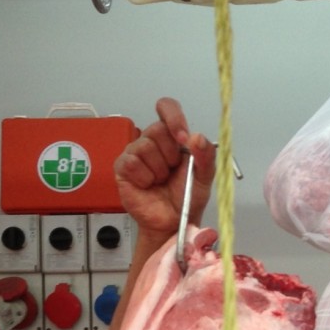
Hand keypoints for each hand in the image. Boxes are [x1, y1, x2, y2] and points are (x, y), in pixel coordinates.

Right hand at [114, 97, 215, 245]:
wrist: (173, 221)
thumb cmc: (187, 198)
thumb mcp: (204, 177)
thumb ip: (206, 156)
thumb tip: (197, 137)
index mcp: (173, 137)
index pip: (167, 108)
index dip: (173, 117)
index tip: (182, 137)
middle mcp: (153, 141)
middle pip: (157, 129)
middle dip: (170, 155)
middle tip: (172, 171)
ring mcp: (135, 153)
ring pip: (145, 147)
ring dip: (158, 170)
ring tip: (160, 181)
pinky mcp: (123, 167)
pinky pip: (131, 163)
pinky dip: (144, 177)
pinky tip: (148, 185)